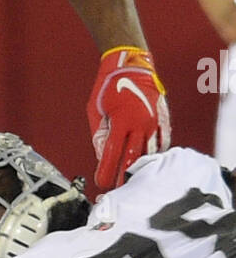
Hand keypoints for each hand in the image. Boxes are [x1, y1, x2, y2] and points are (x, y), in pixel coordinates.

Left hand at [87, 47, 169, 189]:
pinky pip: (161, 143)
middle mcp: (140, 124)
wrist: (132, 67)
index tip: (102, 183)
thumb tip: (102, 158)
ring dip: (140, 168)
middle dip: (124, 177)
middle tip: (117, 190)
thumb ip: (99, 135)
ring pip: (149, 153)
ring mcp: (153, 122)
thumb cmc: (108, 88)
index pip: (113, 154)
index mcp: (121, 121)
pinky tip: (148, 164)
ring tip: (132, 181)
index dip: (107, 172)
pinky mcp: (162, 120)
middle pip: (133, 158)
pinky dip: (154, 155)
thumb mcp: (96, 111)